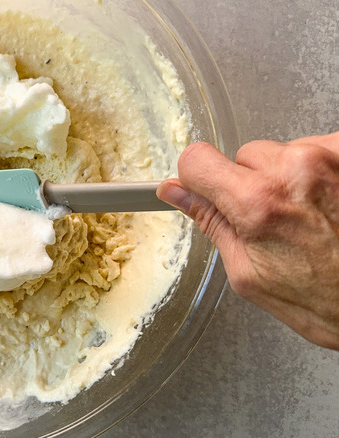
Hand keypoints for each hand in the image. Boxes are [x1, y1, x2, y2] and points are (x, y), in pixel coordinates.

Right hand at [157, 132, 338, 350]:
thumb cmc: (328, 301)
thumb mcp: (250, 273)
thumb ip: (211, 223)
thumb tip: (179, 194)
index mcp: (258, 203)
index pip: (197, 160)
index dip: (196, 179)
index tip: (203, 190)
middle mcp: (297, 170)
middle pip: (244, 156)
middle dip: (249, 184)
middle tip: (273, 222)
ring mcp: (331, 157)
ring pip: (283, 152)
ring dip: (288, 179)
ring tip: (309, 217)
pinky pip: (317, 148)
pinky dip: (317, 172)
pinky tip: (328, 204)